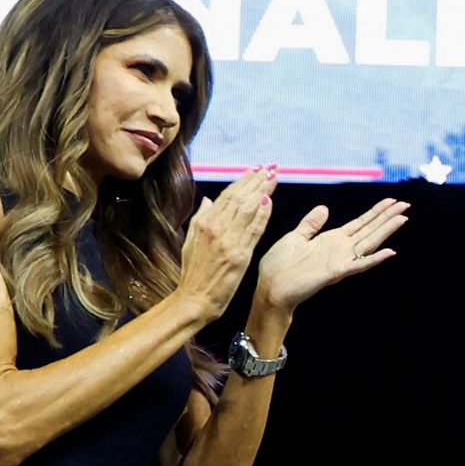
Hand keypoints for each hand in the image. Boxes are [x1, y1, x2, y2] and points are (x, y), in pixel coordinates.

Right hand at [172, 168, 273, 319]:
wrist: (194, 299)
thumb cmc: (193, 273)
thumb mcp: (190, 241)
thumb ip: (201, 218)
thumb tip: (209, 199)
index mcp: (204, 223)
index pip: (227, 195)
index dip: (243, 180)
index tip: (255, 169)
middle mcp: (215, 228)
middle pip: (239, 198)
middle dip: (256, 180)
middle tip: (270, 166)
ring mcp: (228, 241)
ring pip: (247, 209)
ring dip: (263, 190)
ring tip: (274, 176)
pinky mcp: (239, 255)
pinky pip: (253, 230)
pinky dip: (262, 214)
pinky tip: (270, 201)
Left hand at [253, 196, 406, 315]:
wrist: (271, 288)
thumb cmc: (279, 266)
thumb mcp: (295, 237)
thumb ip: (311, 224)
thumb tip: (324, 208)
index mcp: (331, 240)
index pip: (360, 223)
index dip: (376, 212)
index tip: (391, 201)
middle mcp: (340, 249)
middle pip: (369, 230)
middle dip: (387, 216)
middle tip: (405, 204)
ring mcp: (340, 260)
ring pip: (369, 242)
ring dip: (386, 231)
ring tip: (402, 218)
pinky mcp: (335, 272)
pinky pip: (359, 264)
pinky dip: (375, 259)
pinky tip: (390, 252)